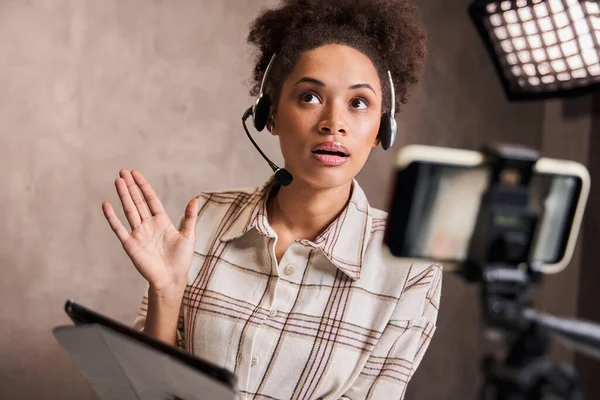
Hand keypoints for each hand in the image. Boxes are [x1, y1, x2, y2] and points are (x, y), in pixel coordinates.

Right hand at [102, 169, 198, 297]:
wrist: (172, 279)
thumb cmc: (181, 260)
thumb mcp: (189, 235)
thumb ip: (190, 217)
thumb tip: (196, 199)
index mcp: (162, 221)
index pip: (151, 199)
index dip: (144, 186)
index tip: (136, 174)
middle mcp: (148, 225)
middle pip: (138, 202)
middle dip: (131, 186)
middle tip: (123, 171)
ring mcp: (138, 234)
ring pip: (129, 210)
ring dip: (123, 196)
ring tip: (118, 181)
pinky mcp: (131, 244)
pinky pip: (119, 228)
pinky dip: (112, 218)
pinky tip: (107, 205)